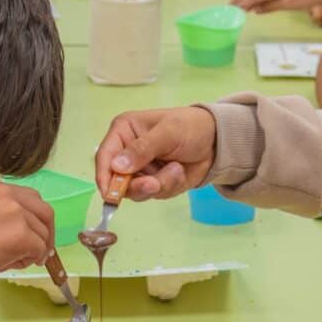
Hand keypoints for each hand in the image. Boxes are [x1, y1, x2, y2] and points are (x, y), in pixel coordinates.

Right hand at [0, 177, 55, 295]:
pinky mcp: (20, 233)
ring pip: (42, 232)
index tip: (33, 235)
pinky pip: (39, 249)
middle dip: (45, 233)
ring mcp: (14, 211)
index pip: (28, 198)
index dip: (34, 219)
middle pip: (43, 211)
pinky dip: (31, 260)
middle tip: (39, 252)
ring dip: (33, 250)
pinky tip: (11, 265)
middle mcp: (4, 192)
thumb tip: (24, 232)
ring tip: (10, 263)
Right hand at [95, 107, 216, 200]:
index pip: (104, 156)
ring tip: (176, 169)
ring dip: (159, 184)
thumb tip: (116, 167)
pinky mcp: (154, 183)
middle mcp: (127, 153)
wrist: (216, 141)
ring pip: (137, 191)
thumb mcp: (168, 132)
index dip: (104, 176)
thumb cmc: (190, 126)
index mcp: (124, 132)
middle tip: (155, 183)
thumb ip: (142, 149)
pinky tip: (180, 171)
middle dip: (138, 185)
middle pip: (118, 181)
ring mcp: (141, 170)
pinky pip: (155, 194)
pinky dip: (170, 185)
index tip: (109, 194)